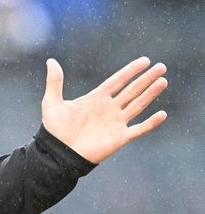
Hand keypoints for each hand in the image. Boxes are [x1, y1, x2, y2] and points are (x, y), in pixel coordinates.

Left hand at [41, 57, 167, 163]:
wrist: (58, 153)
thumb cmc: (54, 129)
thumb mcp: (52, 102)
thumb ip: (55, 82)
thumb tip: (51, 61)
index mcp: (96, 98)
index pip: (117, 80)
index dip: (131, 70)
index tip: (145, 60)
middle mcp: (109, 108)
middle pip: (132, 90)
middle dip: (146, 79)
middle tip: (161, 67)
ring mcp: (116, 123)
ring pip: (138, 105)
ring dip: (150, 94)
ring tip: (163, 81)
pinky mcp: (119, 138)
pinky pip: (139, 129)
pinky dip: (151, 123)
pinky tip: (162, 114)